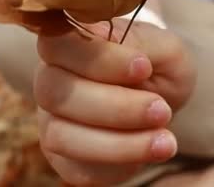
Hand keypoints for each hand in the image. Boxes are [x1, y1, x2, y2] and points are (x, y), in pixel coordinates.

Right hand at [34, 19, 195, 185]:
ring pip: (61, 136)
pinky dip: (119, 164)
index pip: (58, 46)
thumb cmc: (157, 66)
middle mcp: (49, 81)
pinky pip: (79, 169)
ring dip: (119, 143)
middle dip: (114, 107)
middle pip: (54, 94)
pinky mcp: (65, 160)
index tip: (144, 67)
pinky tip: (151, 152)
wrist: (164, 99)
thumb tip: (111, 45)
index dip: (99, 60)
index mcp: (67, 44)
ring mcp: (52, 122)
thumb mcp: (163, 48)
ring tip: (164, 140)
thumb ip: (140, 44)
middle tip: (161, 110)